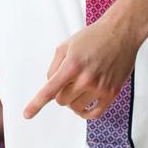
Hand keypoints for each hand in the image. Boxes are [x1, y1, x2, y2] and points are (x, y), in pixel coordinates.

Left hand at [23, 16, 139, 121]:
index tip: (26, 115)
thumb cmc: (93, 37)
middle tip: (69, 80)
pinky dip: (86, 113)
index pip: (50, 90)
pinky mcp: (112, 93)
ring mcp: (100, 87)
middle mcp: (86, 78)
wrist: (121, 33)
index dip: (37, 104)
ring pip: (76, 108)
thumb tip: (50, 86)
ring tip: (79, 87)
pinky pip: (94, 114)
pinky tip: (84, 106)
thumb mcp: (67, 45)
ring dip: (73, 101)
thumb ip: (54, 66)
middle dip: (61, 93)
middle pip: (62, 100)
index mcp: (72, 65)